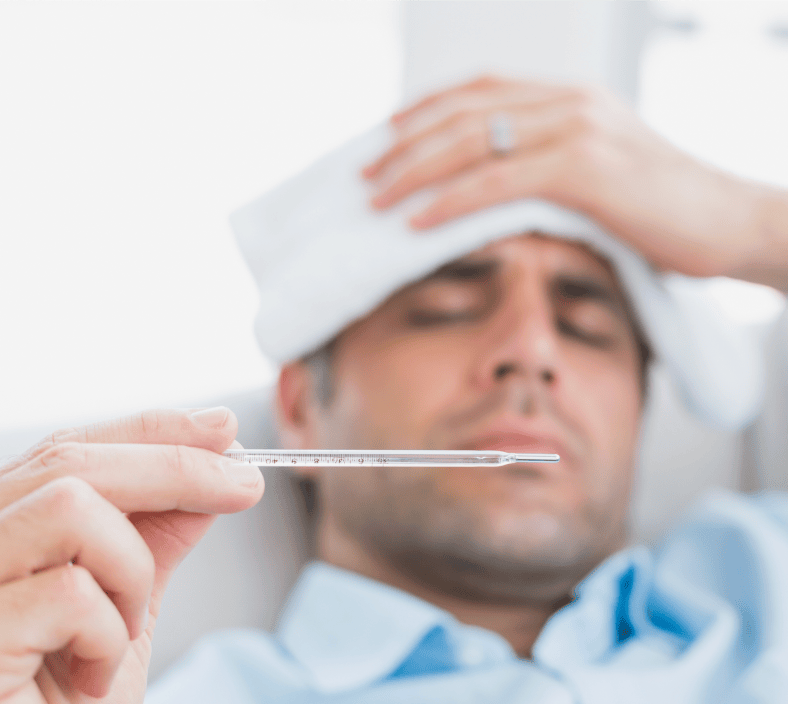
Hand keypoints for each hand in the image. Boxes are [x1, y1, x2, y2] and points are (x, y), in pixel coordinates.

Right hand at [0, 407, 262, 703]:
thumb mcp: (125, 610)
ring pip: (71, 508)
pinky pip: (70, 593)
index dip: (151, 432)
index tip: (222, 430)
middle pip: (71, 463)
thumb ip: (153, 541)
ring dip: (130, 567)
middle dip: (177, 466)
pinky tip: (92, 678)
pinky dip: (110, 632)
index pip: (65, 450)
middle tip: (246, 484)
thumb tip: (210, 476)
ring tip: (126, 630)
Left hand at [364, 76, 787, 287]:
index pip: (481, 89)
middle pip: (465, 113)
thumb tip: (499, 191)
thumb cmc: (666, 211)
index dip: (426, 109)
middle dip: (405, 144)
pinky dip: (450, 201)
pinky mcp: (584, 169)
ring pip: (473, 143)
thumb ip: (553, 168)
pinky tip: (416, 221)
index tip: (386, 132)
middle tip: (364, 175)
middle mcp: (569, 101)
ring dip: (415, 172)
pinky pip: (497, 181)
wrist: (730, 223)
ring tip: (376, 200)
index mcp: (570, 97)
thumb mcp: (602, 176)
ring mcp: (577, 129)